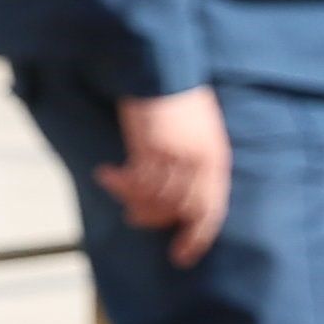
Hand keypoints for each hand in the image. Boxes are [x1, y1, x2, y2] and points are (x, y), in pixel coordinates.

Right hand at [97, 86, 231, 266]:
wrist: (164, 67)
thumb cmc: (180, 97)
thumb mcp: (201, 133)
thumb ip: (196, 162)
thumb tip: (178, 192)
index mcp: (216, 161)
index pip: (211, 211)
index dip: (196, 238)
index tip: (181, 256)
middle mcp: (200, 164)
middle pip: (179, 210)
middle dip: (156, 220)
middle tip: (134, 218)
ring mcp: (176, 157)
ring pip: (154, 198)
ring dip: (132, 200)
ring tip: (115, 188)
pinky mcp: (151, 147)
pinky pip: (135, 180)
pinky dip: (120, 183)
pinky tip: (107, 174)